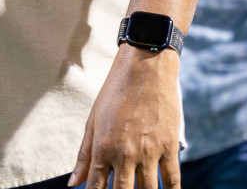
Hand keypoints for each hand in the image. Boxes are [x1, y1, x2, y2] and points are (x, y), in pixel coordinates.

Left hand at [69, 45, 182, 188]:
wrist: (145, 69)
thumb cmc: (114, 93)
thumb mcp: (93, 121)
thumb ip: (85, 155)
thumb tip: (73, 183)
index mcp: (103, 147)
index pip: (97, 187)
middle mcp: (126, 154)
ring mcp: (150, 152)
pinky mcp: (171, 147)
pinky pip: (173, 180)